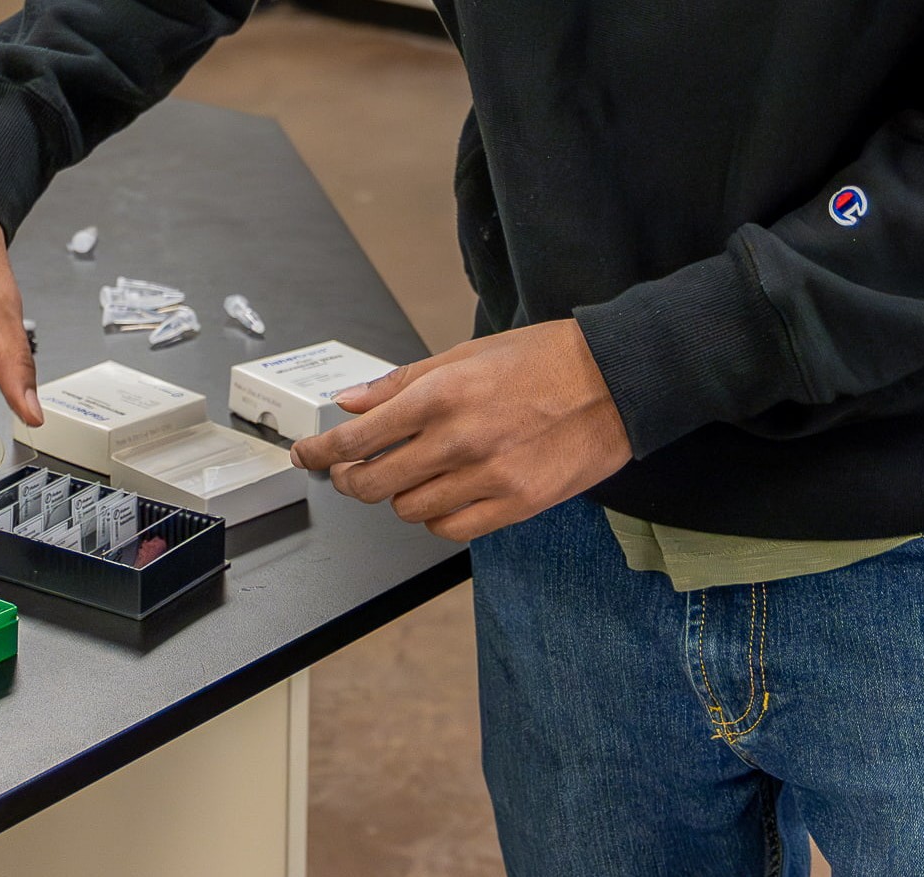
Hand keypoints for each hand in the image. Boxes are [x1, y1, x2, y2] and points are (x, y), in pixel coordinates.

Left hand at [289, 319, 631, 540]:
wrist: (617, 381)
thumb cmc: (545, 360)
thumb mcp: (466, 354)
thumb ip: (402, 383)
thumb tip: (352, 402)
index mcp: (439, 395)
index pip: (356, 438)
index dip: (320, 453)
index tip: (307, 456)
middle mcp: (456, 439)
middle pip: (372, 483)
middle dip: (352, 479)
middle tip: (354, 471)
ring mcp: (487, 477)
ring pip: (408, 509)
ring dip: (401, 496)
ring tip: (416, 474)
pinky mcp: (515, 504)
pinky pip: (450, 528)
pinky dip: (438, 518)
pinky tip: (446, 496)